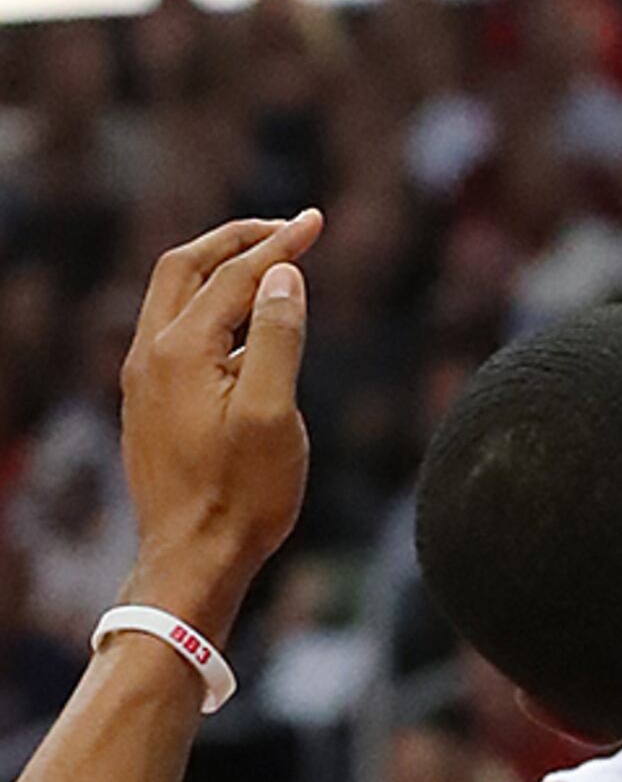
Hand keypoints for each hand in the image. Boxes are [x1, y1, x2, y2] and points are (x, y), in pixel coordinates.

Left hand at [115, 215, 316, 631]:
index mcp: (179, 351)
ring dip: (219, 270)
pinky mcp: (149, 404)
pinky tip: (248, 328)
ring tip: (271, 266)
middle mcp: (149, 356)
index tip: (318, 222)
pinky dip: (210, 307)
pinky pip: (174, 331)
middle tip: (287, 229)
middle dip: (235, 240)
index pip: (234, 276)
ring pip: (173, 298)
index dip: (279, 245)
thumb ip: (280, 337)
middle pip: (183, 268)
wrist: (192, 559)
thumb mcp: (274, 414)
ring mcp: (143, 381)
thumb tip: (284, 275)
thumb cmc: (241, 494)